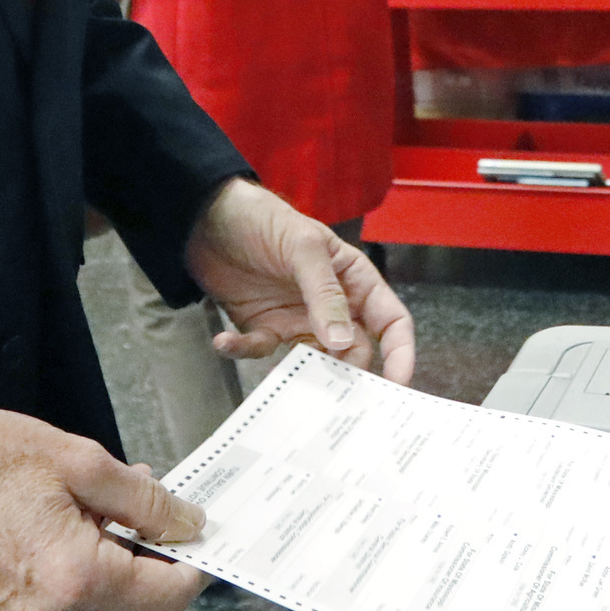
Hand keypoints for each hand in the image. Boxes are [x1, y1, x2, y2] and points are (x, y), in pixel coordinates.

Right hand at [0, 406, 208, 610]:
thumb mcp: (79, 461)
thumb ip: (145, 498)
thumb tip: (188, 523)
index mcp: (77, 579)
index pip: (167, 597)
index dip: (194, 566)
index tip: (202, 536)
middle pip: (136, 603)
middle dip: (150, 554)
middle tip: (144, 499)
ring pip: (101, 603)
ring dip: (113, 558)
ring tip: (94, 502)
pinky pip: (64, 604)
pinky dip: (78, 569)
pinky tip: (63, 523)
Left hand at [185, 180, 415, 383]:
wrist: (209, 216)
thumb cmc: (263, 218)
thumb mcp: (303, 246)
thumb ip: (325, 291)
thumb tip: (342, 340)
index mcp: (354, 280)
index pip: (391, 320)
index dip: (400, 352)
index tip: (396, 384)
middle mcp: (331, 306)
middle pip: (355, 351)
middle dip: (350, 374)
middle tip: (338, 394)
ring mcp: (297, 320)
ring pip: (313, 361)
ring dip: (301, 373)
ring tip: (287, 380)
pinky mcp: (263, 327)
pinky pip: (260, 350)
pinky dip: (244, 350)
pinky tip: (225, 341)